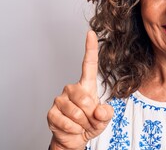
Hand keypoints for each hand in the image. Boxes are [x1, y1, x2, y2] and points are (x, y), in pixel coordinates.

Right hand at [47, 31, 113, 149]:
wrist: (74, 139)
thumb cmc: (90, 123)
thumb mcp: (103, 119)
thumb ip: (106, 113)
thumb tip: (99, 110)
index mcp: (86, 85)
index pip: (89, 64)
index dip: (90, 48)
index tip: (91, 33)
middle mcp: (72, 88)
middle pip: (86, 98)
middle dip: (91, 114)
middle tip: (89, 120)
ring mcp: (60, 99)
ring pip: (76, 112)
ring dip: (83, 124)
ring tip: (81, 124)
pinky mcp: (51, 112)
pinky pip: (67, 122)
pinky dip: (74, 129)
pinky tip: (72, 128)